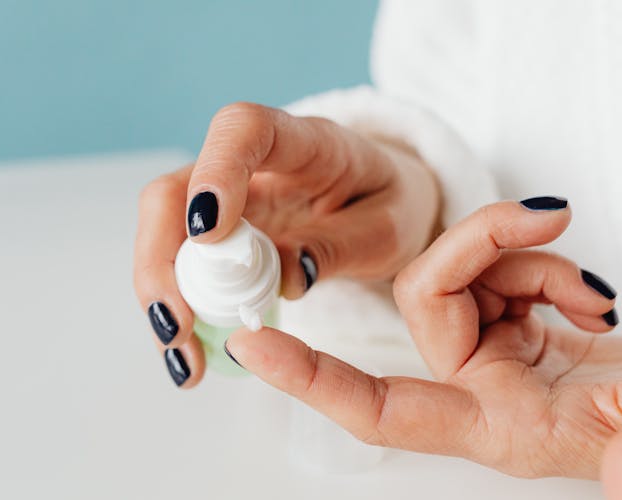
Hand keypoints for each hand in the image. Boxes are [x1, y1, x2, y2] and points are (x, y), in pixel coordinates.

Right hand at [134, 102, 438, 386]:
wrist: (380, 201)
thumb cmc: (385, 204)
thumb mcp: (385, 230)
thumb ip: (336, 247)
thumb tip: (284, 278)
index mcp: (303, 142)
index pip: (244, 129)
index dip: (215, 172)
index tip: (207, 233)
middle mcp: (247, 165)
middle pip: (174, 193)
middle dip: (162, 262)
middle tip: (179, 326)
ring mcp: (224, 199)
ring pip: (164, 234)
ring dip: (161, 296)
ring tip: (185, 358)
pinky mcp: (214, 233)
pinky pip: (178, 266)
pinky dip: (177, 311)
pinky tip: (189, 352)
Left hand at [225, 198, 620, 477]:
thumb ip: (621, 455)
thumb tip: (617, 472)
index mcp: (490, 429)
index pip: (377, 409)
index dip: (312, 381)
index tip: (250, 345)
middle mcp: (477, 389)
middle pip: (424, 296)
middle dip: (480, 244)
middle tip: (551, 217)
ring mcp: (494, 353)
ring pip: (461, 272)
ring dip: (528, 256)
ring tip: (597, 295)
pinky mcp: (516, 324)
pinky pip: (500, 270)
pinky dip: (545, 264)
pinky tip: (588, 298)